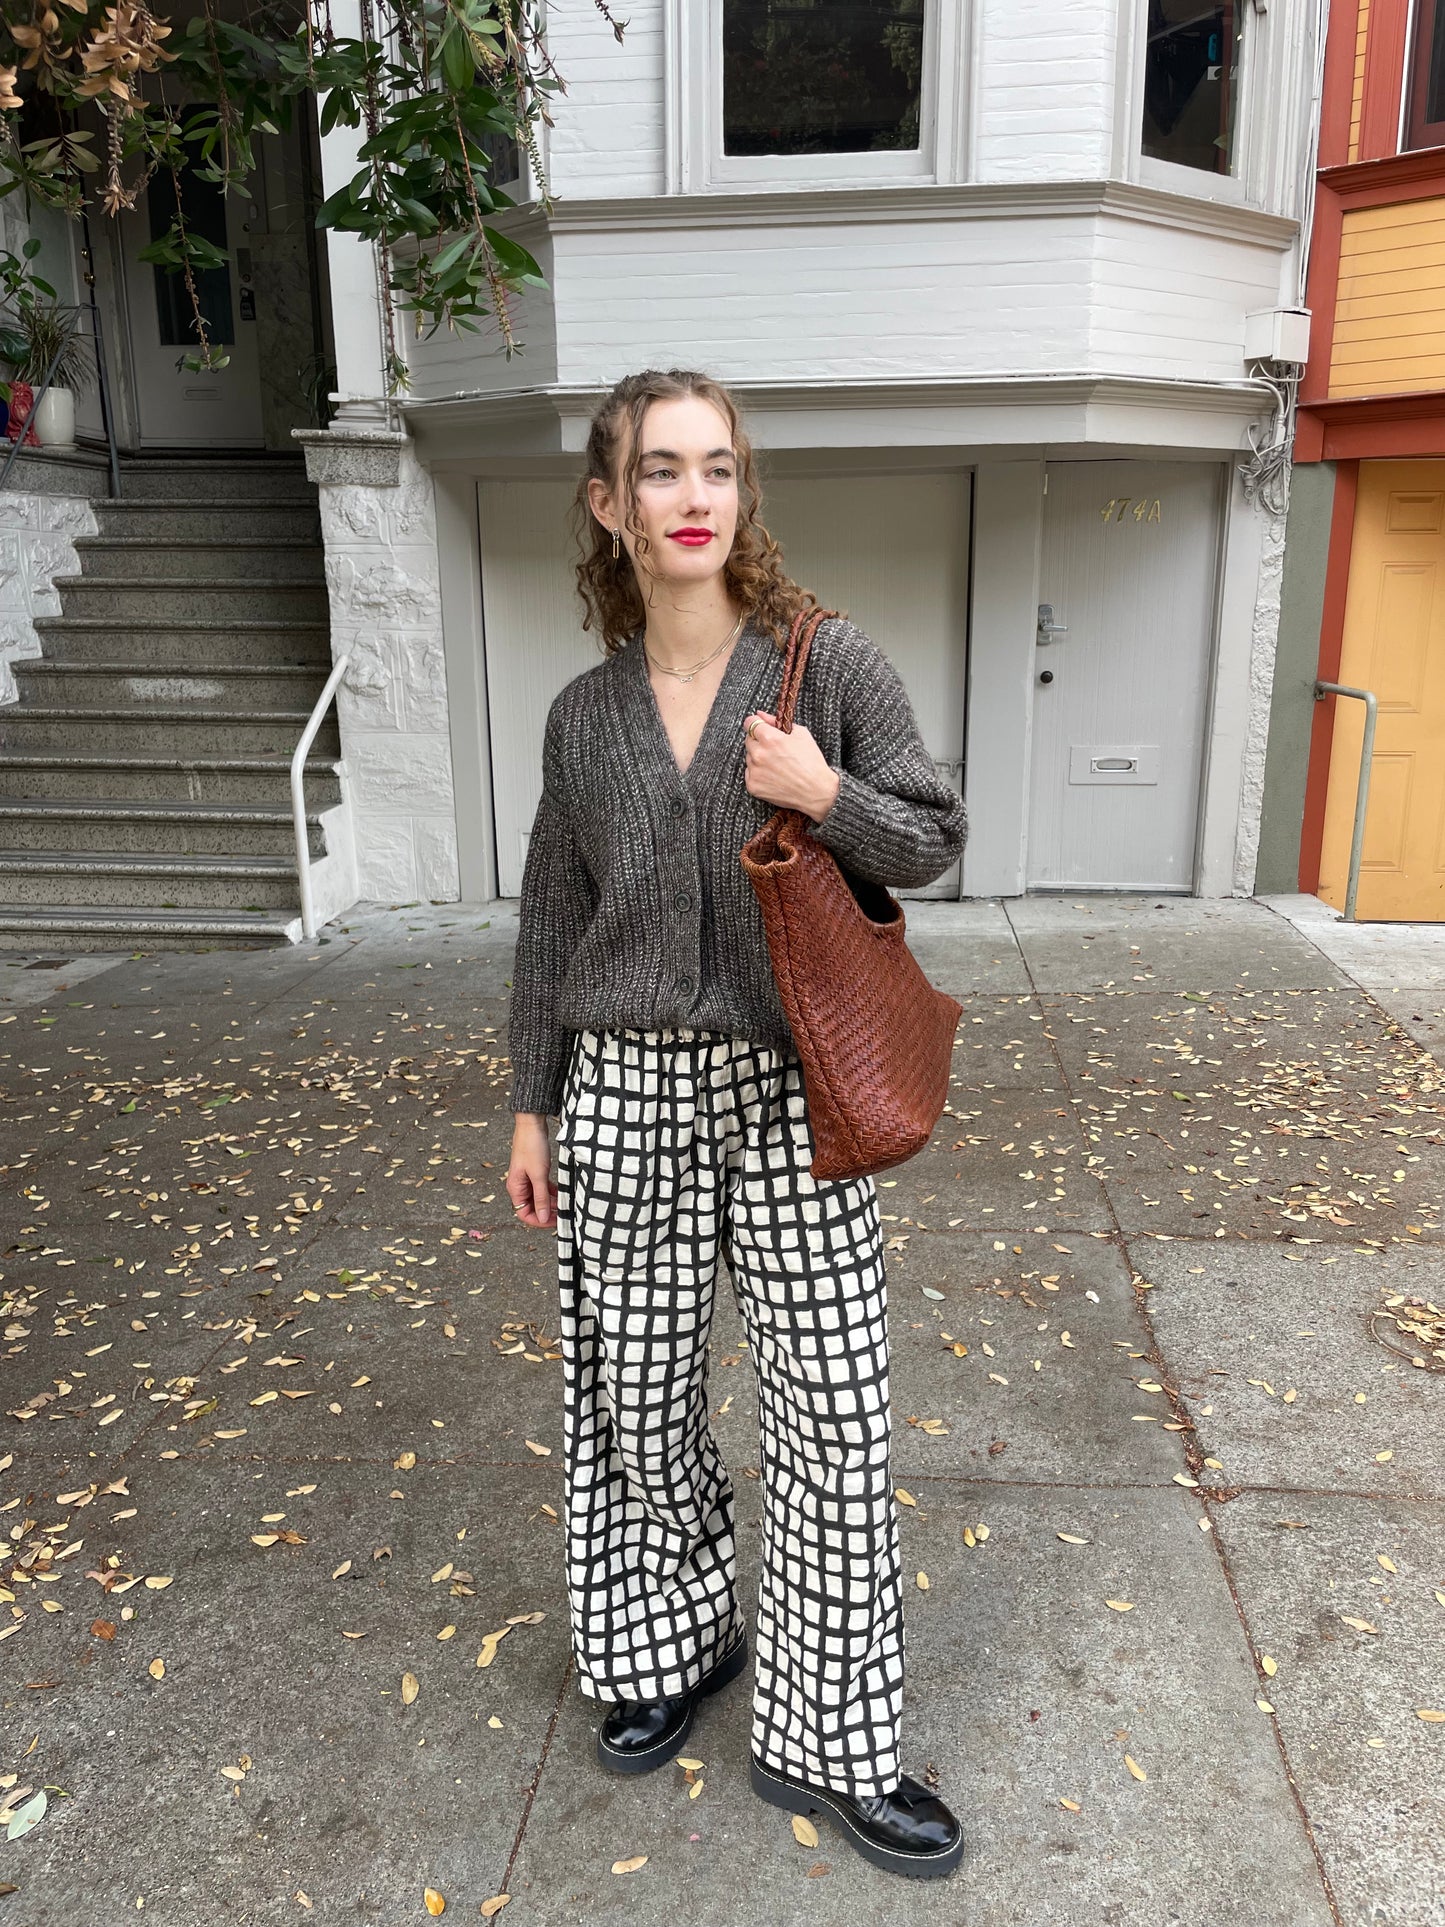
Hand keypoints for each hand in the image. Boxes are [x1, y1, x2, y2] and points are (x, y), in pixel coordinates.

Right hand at [506, 1113, 556, 1228]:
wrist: (532, 1124)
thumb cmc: (531, 1146)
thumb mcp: (539, 1175)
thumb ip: (541, 1197)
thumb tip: (542, 1217)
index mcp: (516, 1188)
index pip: (524, 1213)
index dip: (539, 1220)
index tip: (554, 1221)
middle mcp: (519, 1185)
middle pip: (532, 1207)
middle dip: (547, 1213)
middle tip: (563, 1215)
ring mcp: (527, 1179)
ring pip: (539, 1198)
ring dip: (551, 1203)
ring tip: (565, 1205)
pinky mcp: (535, 1172)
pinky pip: (543, 1188)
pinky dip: (552, 1192)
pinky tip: (562, 1193)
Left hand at [743, 712, 841, 820]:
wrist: (816, 791)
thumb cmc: (811, 762)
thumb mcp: (800, 734)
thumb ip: (776, 722)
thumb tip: (760, 715)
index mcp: (770, 738)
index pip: (749, 723)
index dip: (755, 724)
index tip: (760, 728)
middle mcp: (759, 754)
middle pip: (748, 740)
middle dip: (759, 742)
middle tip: (775, 750)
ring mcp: (754, 771)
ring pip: (749, 758)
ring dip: (759, 758)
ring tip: (777, 765)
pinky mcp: (753, 786)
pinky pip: (749, 773)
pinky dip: (758, 773)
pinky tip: (774, 776)